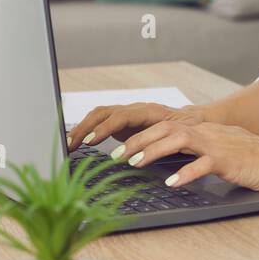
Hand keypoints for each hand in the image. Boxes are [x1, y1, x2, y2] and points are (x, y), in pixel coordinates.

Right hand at [66, 101, 206, 150]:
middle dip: (85, 127)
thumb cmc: (188, 129)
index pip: (121, 116)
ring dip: (82, 128)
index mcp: (148, 111)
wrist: (190, 120)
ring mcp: (127, 113)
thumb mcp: (181, 135)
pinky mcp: (122, 121)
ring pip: (99, 115)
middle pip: (104, 112)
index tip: (91, 141)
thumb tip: (153, 150)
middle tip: (72, 144)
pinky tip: (77, 142)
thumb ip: (167, 140)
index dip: (105, 128)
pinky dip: (87, 130)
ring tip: (68, 144)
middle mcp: (135, 109)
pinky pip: (101, 121)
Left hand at [114, 121, 258, 191]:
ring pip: (179, 140)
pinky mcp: (228, 161)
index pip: (164, 126)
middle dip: (137, 141)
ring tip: (134, 163)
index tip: (119, 148)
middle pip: (165, 129)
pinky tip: (172, 182)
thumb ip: (197, 151)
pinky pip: (204, 164)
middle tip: (115, 156)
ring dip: (153, 150)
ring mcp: (217, 145)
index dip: (139, 136)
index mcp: (202, 130)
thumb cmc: (252, 158)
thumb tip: (174, 161)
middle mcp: (206, 133)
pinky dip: (186, 172)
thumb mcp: (220, 150)